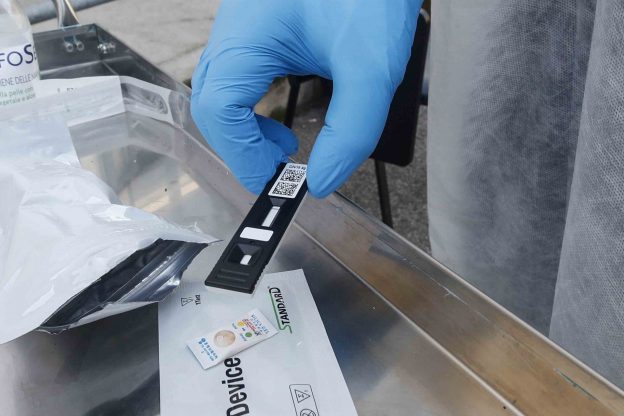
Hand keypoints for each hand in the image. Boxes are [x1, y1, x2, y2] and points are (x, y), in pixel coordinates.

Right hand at [191, 0, 421, 196]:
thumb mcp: (371, 70)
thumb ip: (349, 133)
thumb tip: (322, 181)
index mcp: (248, 36)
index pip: (219, 110)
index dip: (244, 155)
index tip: (278, 179)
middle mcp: (233, 29)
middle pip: (212, 104)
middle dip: (243, 146)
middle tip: (281, 168)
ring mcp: (242, 25)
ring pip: (221, 90)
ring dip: (246, 128)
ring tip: (284, 146)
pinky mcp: (258, 27)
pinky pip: (238, 75)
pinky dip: (253, 106)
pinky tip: (280, 115)